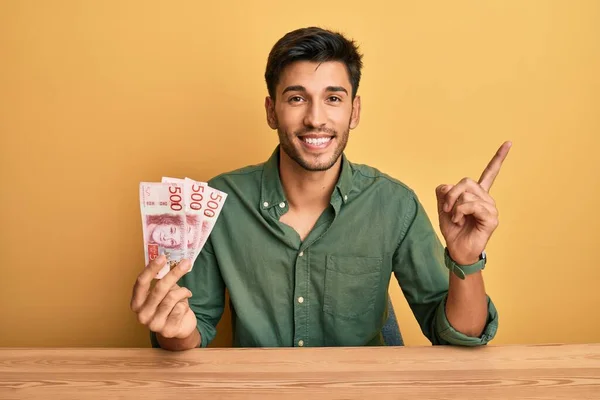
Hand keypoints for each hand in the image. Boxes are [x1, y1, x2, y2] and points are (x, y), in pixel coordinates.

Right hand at [130, 256, 196, 338]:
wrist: (179, 327)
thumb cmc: (169, 306)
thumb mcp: (163, 292)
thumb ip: (162, 280)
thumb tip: (170, 260)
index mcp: (136, 303)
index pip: (141, 283)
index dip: (151, 269)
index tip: (162, 257)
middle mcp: (142, 315)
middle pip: (159, 289)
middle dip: (174, 274)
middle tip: (186, 263)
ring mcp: (154, 325)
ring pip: (172, 298)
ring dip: (183, 292)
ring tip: (187, 292)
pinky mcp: (168, 330)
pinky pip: (180, 308)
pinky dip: (185, 304)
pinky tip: (184, 307)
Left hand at [436, 141, 511, 264]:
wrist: (457, 250)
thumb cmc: (453, 230)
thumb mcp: (443, 208)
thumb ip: (444, 193)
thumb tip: (447, 186)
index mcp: (477, 194)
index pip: (490, 173)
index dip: (498, 158)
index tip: (509, 142)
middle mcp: (487, 199)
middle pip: (466, 181)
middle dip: (451, 194)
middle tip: (448, 209)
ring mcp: (491, 208)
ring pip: (466, 194)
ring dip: (454, 207)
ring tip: (456, 219)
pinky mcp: (492, 218)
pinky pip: (471, 205)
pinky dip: (460, 213)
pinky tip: (461, 222)